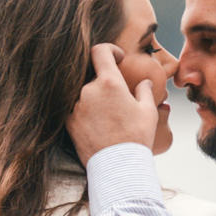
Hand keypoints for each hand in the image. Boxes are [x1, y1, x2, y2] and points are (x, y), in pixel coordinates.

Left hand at [67, 43, 158, 163]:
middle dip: (106, 82)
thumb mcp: (148, 111)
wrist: (117, 165)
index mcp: (109, 82)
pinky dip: (84, 110)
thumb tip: (143, 82)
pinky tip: (97, 123)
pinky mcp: (68, 121)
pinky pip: (74, 107)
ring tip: (108, 115)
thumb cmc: (136, 137)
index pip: (100, 51)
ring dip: (94, 97)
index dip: (109, 50)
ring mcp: (75, 105)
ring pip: (83, 92)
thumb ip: (144, 90)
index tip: (117, 58)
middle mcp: (88, 90)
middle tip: (118, 98)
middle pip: (93, 74)